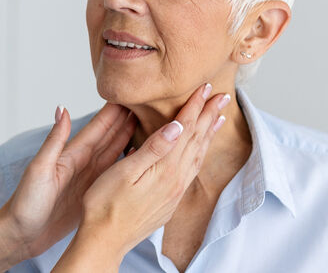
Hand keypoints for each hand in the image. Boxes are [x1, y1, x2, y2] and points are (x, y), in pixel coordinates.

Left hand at [0, 102, 136, 259]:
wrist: (21, 234)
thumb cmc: (25, 203)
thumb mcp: (39, 169)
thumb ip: (54, 141)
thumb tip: (62, 108)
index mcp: (71, 155)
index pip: (97, 128)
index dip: (114, 112)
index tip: (132, 94)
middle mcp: (81, 163)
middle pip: (110, 137)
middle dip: (129, 120)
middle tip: (151, 104)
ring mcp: (88, 178)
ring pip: (115, 153)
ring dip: (131, 138)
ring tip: (152, 124)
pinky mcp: (91, 195)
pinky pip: (114, 175)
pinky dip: (128, 164)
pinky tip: (139, 158)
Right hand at [55, 83, 229, 269]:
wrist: (104, 241)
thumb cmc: (104, 205)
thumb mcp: (125, 172)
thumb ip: (154, 148)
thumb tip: (177, 125)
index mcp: (165, 169)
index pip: (184, 130)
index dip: (194, 106)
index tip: (205, 87)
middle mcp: (176, 180)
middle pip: (196, 141)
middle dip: (209, 116)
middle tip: (223, 96)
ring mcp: (174, 192)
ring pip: (197, 156)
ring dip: (208, 134)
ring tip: (219, 118)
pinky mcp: (170, 202)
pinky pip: (192, 170)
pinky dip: (199, 154)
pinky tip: (199, 150)